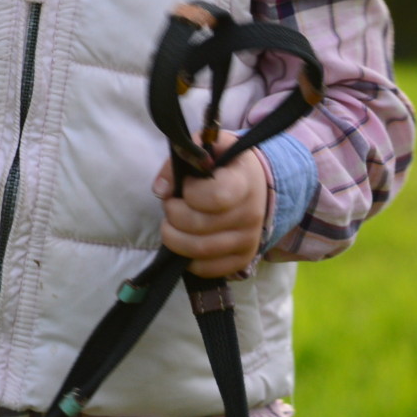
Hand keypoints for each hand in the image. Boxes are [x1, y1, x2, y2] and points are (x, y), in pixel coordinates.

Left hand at [152, 130, 268, 278]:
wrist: (254, 185)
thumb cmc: (224, 163)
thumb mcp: (208, 146)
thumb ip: (182, 157)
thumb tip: (161, 190)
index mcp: (243, 182)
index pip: (216, 197)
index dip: (190, 192)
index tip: (186, 184)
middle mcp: (251, 214)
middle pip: (199, 225)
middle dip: (172, 214)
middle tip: (171, 204)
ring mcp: (248, 240)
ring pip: (199, 250)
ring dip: (174, 237)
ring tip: (172, 223)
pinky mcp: (242, 260)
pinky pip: (208, 269)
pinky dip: (187, 258)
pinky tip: (184, 240)